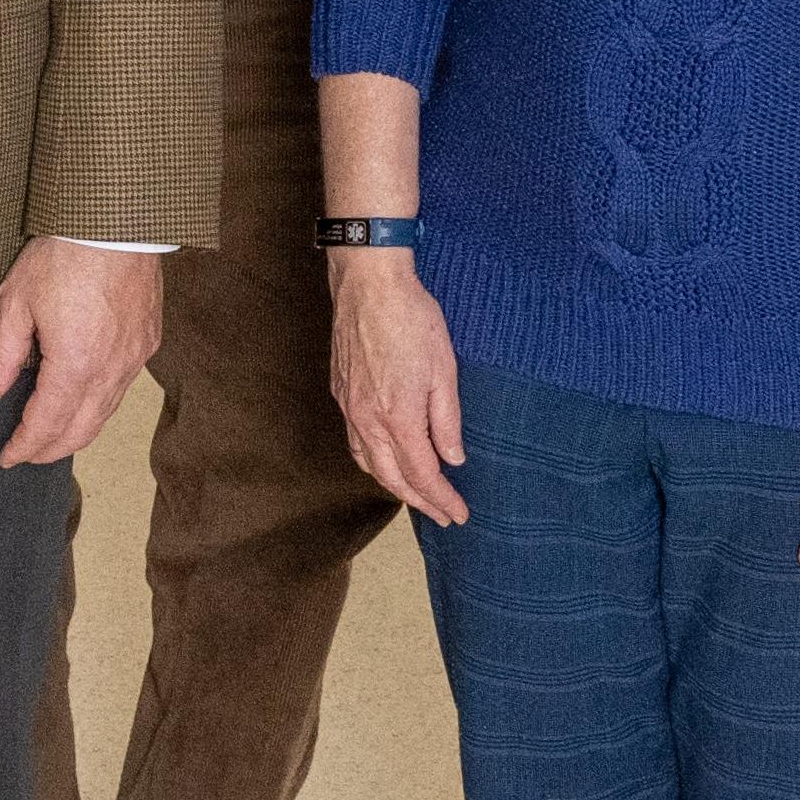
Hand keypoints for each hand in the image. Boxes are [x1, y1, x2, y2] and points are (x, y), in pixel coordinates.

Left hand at [0, 240, 161, 471]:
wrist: (116, 220)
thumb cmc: (64, 254)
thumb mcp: (15, 302)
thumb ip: (2, 356)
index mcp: (75, 363)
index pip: (47, 425)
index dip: (25, 447)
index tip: (7, 458)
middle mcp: (110, 369)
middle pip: (80, 431)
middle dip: (51, 450)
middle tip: (26, 455)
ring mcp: (134, 357)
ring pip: (105, 414)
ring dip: (77, 432)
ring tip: (51, 437)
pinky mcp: (147, 341)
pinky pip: (122, 388)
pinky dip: (100, 405)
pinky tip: (83, 401)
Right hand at [328, 247, 467, 530]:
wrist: (368, 284)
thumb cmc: (411, 319)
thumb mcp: (445, 370)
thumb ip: (447, 420)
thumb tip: (452, 458)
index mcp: (398, 417)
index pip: (423, 474)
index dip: (442, 499)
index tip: (459, 514)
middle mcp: (368, 420)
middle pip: (392, 478)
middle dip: (420, 501)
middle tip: (442, 515)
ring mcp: (349, 407)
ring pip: (368, 463)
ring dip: (393, 486)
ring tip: (415, 494)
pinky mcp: (341, 392)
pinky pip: (354, 441)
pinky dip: (371, 461)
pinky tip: (383, 458)